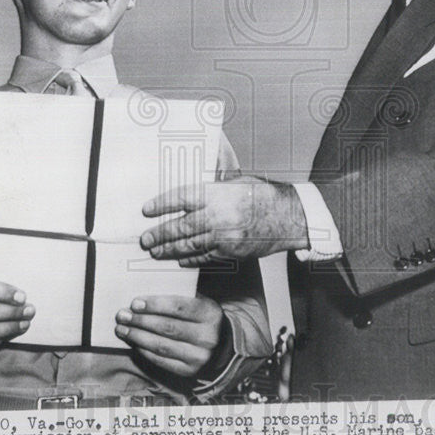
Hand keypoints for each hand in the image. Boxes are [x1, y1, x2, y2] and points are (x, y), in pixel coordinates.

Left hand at [114, 295, 227, 377]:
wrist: (221, 347)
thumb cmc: (202, 319)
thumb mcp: (200, 303)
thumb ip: (180, 297)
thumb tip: (147, 296)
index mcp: (210, 314)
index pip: (179, 307)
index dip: (155, 305)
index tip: (135, 303)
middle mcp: (207, 336)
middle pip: (167, 327)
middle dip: (141, 321)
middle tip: (122, 315)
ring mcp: (198, 356)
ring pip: (162, 345)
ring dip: (138, 337)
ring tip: (122, 329)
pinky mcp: (189, 371)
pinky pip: (161, 360)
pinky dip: (144, 351)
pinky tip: (134, 342)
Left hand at [140, 176, 308, 264]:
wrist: (290, 217)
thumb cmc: (263, 196)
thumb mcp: (237, 181)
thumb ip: (213, 183)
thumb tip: (194, 175)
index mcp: (218, 194)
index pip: (181, 198)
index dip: (162, 205)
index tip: (147, 210)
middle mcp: (218, 216)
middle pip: (180, 226)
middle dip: (159, 234)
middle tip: (144, 239)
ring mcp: (224, 237)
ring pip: (189, 245)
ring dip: (169, 250)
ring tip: (155, 252)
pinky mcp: (231, 252)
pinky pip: (205, 257)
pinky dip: (190, 259)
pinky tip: (179, 259)